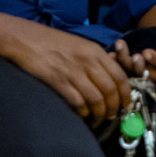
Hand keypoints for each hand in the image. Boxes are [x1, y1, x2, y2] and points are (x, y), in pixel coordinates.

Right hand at [7, 20, 130, 124]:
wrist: (28, 40)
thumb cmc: (54, 42)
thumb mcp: (82, 45)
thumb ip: (97, 59)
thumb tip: (110, 78)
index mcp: (96, 51)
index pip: (119, 75)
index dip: (126, 93)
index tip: (127, 104)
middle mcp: (88, 61)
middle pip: (110, 89)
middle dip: (115, 106)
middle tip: (114, 114)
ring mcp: (73, 72)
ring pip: (96, 98)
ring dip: (100, 111)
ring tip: (100, 116)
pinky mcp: (59, 81)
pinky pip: (78, 101)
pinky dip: (83, 111)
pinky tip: (83, 113)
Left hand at [117, 0, 155, 85]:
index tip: (146, 52)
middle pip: (154, 75)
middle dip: (140, 67)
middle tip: (133, 56)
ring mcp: (154, 66)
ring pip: (140, 73)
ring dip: (128, 65)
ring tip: (118, 52)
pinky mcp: (143, 63)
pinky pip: (132, 68)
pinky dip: (122, 63)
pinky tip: (113, 54)